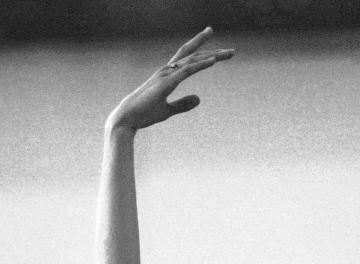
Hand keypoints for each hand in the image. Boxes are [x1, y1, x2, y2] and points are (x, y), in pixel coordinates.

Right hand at [107, 27, 233, 131]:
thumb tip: (199, 99)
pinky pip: (187, 70)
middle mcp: (167, 70)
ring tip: (229, 54)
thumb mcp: (168, 110)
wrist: (127, 119)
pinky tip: (213, 61)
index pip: (187, 58)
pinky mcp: (166, 83)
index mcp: (167, 75)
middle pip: (194, 56)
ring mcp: (166, 75)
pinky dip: (200, 64)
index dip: (201, 50)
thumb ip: (183, 104)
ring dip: (212, 56)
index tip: (216, 49)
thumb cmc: (144, 114)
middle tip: (232, 51)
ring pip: (193, 60)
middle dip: (213, 51)